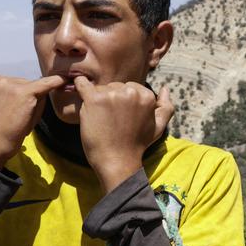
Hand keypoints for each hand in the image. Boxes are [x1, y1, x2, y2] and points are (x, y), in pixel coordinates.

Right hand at [0, 74, 65, 168]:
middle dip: (28, 99)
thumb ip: (14, 95)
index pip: (15, 83)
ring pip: (35, 88)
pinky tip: (64, 80)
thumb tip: (40, 85)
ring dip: (34, 103)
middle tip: (16, 119)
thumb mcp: (1, 106)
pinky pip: (46, 84)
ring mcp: (10, 83)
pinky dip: (56, 83)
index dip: (21, 98)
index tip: (22, 106)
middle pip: (26, 83)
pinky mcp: (23, 92)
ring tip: (20, 120)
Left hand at [74, 77, 174, 191]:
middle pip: (115, 86)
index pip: (130, 88)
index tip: (121, 116)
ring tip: (100, 118)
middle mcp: (131, 91)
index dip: (124, 101)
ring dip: (98, 99)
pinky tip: (79, 86)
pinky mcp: (94, 99)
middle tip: (111, 119)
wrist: (117, 161)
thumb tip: (165, 88)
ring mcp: (111, 94)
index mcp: (147, 96)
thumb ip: (166, 107)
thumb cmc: (137, 145)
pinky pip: (82, 84)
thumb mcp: (159, 127)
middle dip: (111, 99)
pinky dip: (80, 84)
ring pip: (101, 88)